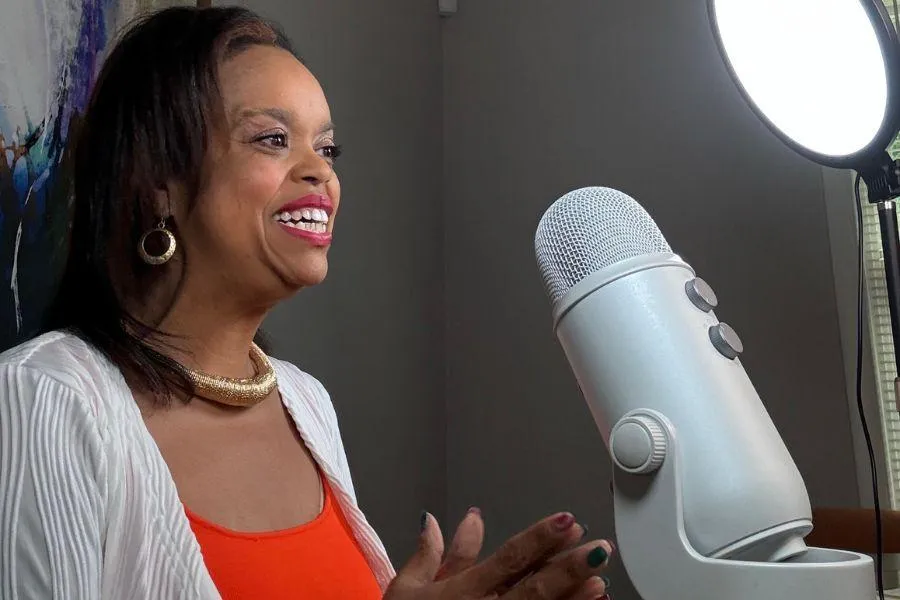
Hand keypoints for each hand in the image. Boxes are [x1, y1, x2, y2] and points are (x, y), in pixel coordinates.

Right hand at [385, 510, 612, 598]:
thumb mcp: (407, 590)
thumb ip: (428, 554)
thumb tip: (432, 520)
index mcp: (464, 591)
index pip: (509, 559)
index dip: (539, 539)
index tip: (566, 521)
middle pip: (534, 588)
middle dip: (567, 567)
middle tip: (598, 547)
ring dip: (573, 599)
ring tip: (599, 579)